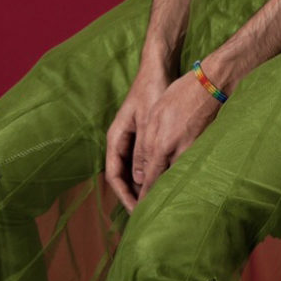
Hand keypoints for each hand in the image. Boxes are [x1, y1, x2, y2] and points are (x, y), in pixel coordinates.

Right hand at [105, 63, 171, 212]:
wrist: (158, 66)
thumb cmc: (151, 90)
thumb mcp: (147, 122)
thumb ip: (143, 150)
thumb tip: (139, 180)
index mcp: (115, 137)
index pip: (114, 176)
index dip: (124, 197)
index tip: (138, 213)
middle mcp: (121, 140)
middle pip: (123, 175)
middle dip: (134, 194)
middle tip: (149, 212)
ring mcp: (132, 136)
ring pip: (134, 168)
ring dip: (143, 184)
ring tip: (158, 201)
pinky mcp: (144, 133)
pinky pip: (144, 158)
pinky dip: (152, 170)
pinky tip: (166, 178)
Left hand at [135, 70, 221, 204]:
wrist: (211, 84)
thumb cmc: (181, 94)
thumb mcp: (156, 114)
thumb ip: (146, 145)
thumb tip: (141, 174)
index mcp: (160, 144)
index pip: (150, 180)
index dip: (144, 198)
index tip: (141, 212)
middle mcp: (175, 152)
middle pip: (165, 183)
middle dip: (159, 199)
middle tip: (152, 213)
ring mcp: (192, 152)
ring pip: (178, 178)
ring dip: (173, 189)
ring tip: (168, 202)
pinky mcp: (204, 148)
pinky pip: (192, 168)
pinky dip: (186, 176)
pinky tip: (185, 181)